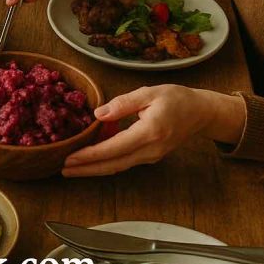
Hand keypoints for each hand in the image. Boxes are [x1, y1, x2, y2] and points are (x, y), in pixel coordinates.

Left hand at [62, 85, 244, 176]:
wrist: (200, 112)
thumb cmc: (175, 98)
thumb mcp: (148, 93)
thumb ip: (123, 103)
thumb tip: (98, 114)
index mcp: (149, 132)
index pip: (113, 148)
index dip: (90, 155)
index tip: (70, 158)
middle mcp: (150, 150)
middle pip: (113, 165)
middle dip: (87, 169)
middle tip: (63, 170)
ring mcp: (151, 156)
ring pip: (118, 167)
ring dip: (94, 169)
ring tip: (72, 168)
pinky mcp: (150, 156)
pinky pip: (125, 162)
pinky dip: (106, 163)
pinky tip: (92, 160)